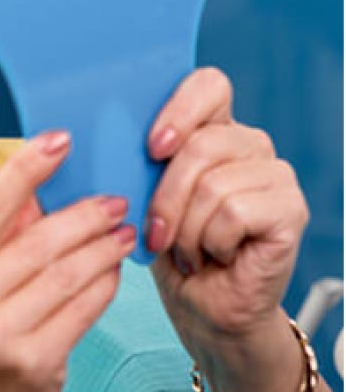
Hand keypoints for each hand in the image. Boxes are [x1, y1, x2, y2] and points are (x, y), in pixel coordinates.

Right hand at [0, 132, 135, 391]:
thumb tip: (39, 191)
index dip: (25, 169)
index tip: (59, 140)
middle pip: (34, 241)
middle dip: (82, 214)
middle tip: (112, 199)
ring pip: (65, 274)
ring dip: (101, 246)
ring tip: (121, 231)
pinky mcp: (33, 366)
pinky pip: (81, 310)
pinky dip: (104, 284)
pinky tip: (112, 270)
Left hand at [145, 67, 317, 391]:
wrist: (200, 306)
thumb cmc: (167, 247)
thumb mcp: (141, 194)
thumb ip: (136, 159)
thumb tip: (101, 135)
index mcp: (212, 127)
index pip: (208, 85)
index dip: (179, 109)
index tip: (152, 148)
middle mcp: (249, 144)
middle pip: (202, 144)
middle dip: (166, 196)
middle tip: (157, 232)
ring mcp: (274, 175)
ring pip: (214, 184)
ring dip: (186, 228)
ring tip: (187, 249)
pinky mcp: (290, 209)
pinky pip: (234, 211)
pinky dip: (211, 241)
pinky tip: (216, 255)